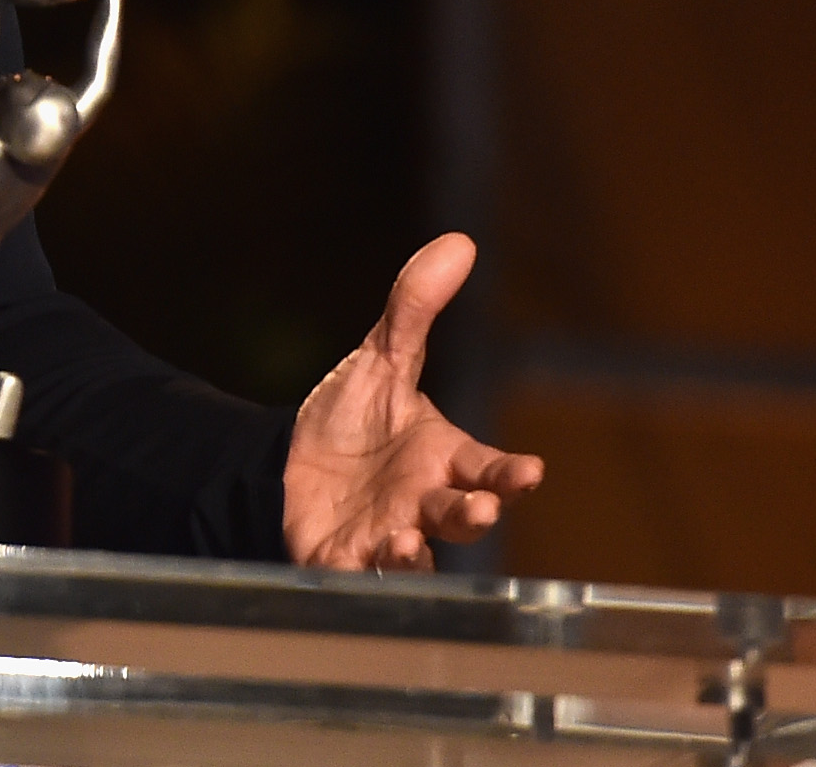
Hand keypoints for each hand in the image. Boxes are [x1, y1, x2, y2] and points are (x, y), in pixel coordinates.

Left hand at [283, 233, 541, 570]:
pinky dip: (364, 570)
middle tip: (479, 509)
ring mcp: (389, 536)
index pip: (487, 467)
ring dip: (415, 551)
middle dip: (473, 513)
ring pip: (417, 555)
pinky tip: (364, 557)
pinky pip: (360, 572)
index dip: (508, 473)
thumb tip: (459, 242)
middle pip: (460, 515)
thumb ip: (415, 308)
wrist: (286, 465)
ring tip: (406, 540)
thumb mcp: (380, 360)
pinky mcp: (344, 559)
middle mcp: (424, 503)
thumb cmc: (350, 421)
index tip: (529, 472)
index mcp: (443, 458)